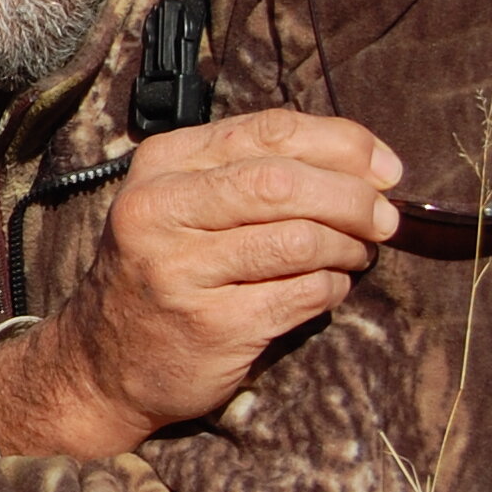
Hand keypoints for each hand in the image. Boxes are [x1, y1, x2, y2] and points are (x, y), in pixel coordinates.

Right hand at [0, 107, 401, 456]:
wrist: (104, 360)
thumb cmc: (166, 271)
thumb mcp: (186, 202)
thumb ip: (257, 171)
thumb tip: (372, 165)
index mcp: (161, 164)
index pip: (268, 131)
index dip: (343, 145)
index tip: (387, 170)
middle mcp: (160, 209)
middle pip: (283, 183)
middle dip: (354, 199)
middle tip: (384, 220)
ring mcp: (181, 270)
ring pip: (301, 240)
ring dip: (349, 248)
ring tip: (352, 255)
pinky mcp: (211, 324)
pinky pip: (304, 294)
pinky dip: (332, 289)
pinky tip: (323, 289)